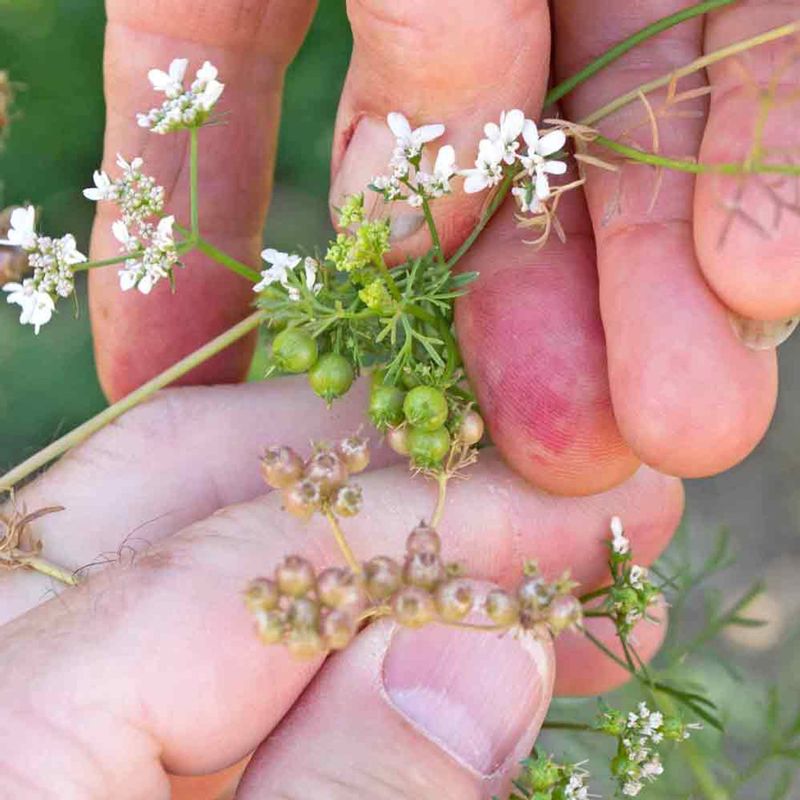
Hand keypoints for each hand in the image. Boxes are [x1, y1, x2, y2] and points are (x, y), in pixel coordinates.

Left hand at [0, 377, 682, 797]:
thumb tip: (484, 659)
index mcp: (1, 724)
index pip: (243, 560)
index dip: (434, 534)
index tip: (584, 518)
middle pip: (192, 476)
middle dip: (393, 470)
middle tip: (552, 491)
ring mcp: (14, 659)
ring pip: (192, 524)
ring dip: (376, 538)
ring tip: (527, 576)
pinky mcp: (54, 697)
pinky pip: (187, 603)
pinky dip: (317, 606)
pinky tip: (431, 631)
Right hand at [88, 1, 793, 496]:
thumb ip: (399, 26)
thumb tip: (401, 215)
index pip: (200, 83)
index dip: (181, 237)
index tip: (186, 382)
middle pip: (455, 155)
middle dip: (504, 321)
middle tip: (553, 465)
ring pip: (611, 130)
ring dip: (650, 286)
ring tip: (680, 424)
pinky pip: (760, 51)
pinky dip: (772, 157)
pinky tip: (769, 276)